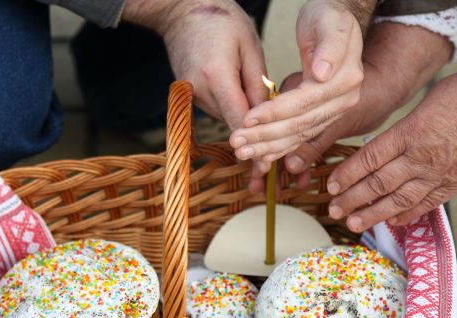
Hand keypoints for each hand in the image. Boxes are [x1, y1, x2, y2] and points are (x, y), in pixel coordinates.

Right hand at [124, 0, 266, 129]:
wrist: (183, 12)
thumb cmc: (221, 21)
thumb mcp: (250, 46)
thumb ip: (258, 84)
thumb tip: (267, 116)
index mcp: (217, 75)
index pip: (240, 120)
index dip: (256, 142)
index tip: (266, 164)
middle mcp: (200, 90)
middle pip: (233, 123)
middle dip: (253, 129)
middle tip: (273, 141)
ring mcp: (191, 95)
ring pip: (226, 117)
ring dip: (242, 116)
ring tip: (258, 104)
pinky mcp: (189, 95)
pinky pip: (217, 109)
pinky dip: (231, 107)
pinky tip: (240, 92)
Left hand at [229, 0, 367, 163]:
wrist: (336, 23)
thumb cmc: (329, 18)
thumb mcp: (331, 22)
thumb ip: (331, 46)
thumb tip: (323, 74)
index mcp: (346, 79)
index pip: (305, 102)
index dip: (275, 112)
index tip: (248, 118)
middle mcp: (344, 100)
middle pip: (300, 124)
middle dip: (266, 135)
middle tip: (237, 141)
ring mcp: (334, 111)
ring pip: (298, 135)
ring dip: (268, 147)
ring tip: (242, 151)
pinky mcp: (322, 117)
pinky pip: (299, 136)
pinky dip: (279, 147)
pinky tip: (260, 154)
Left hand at [326, 64, 456, 232]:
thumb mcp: (430, 100)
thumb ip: (406, 125)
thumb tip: (389, 140)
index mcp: (410, 132)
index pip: (369, 158)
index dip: (348, 174)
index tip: (331, 184)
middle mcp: (421, 158)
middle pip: (378, 183)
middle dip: (352, 198)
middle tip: (333, 210)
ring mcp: (439, 174)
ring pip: (398, 200)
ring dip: (373, 214)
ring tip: (353, 223)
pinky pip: (426, 204)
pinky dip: (407, 215)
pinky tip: (392, 222)